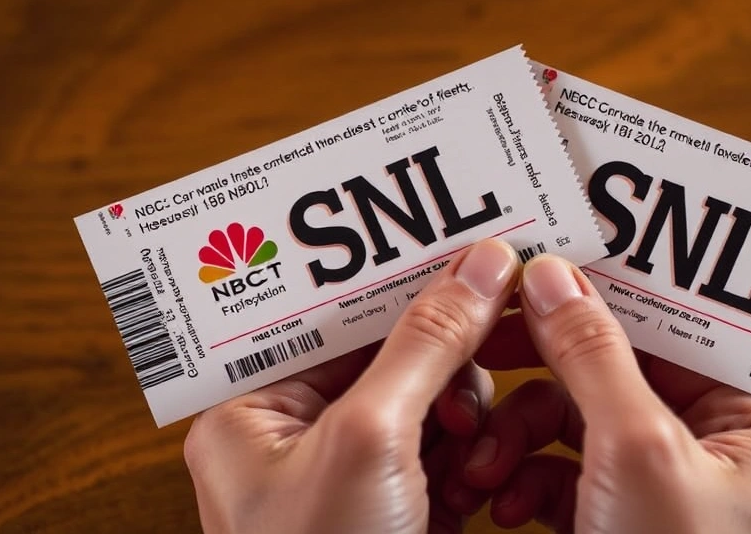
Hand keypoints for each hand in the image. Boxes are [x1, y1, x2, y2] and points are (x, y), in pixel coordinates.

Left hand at [183, 239, 519, 533]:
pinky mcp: (397, 506)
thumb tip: (479, 265)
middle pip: (386, 352)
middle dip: (443, 361)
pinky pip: (446, 450)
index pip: (332, 311)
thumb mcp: (371, 442)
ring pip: (427, 399)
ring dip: (464, 415)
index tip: (464, 245)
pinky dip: (472, 458)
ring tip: (470, 447)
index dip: (400, 275)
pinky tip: (477, 484)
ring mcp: (351, 473)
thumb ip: (426, 344)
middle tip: (495, 339)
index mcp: (255, 410)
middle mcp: (296, 435)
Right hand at [458, 254, 750, 532]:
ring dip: (522, 436)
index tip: (545, 274)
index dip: (611, 298)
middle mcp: (722, 453)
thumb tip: (556, 276)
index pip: (681, 331)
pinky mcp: (624, 522)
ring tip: (485, 464)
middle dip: (548, 380)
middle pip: (623, 374)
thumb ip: (595, 357)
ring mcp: (669, 490)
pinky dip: (528, 480)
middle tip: (492, 354)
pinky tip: (501, 502)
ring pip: (583, 423)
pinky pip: (569, 474)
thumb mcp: (634, 456)